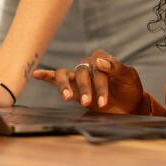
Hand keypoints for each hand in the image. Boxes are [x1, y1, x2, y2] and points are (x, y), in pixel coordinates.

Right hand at [31, 50, 146, 113]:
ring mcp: (79, 76)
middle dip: (86, 89)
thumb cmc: (130, 90)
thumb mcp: (129, 77)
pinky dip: (45, 75)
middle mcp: (88, 64)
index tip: (104, 99)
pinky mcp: (73, 88)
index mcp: (102, 58)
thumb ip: (116, 68)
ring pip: (65, 75)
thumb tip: (98, 62)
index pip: (96, 64)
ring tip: (67, 98)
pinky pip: (56, 79)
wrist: (129, 106)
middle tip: (90, 104)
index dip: (100, 81)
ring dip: (64, 86)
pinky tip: (36, 74)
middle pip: (81, 72)